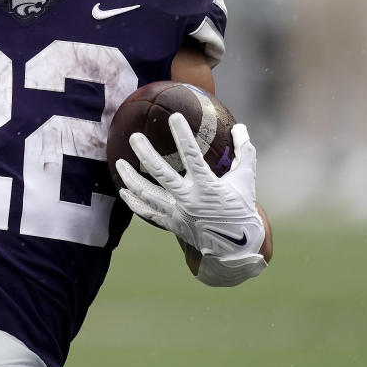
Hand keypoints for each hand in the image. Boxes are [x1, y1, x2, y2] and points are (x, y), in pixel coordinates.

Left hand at [114, 113, 264, 259]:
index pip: (192, 156)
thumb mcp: (246, 180)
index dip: (183, 136)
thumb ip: (244, 151)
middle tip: (134, 137)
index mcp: (208, 187)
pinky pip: (148, 213)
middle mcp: (190, 200)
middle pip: (161, 174)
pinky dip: (134, 202)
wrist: (236, 249)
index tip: (174, 117)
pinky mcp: (172, 224)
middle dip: (145, 153)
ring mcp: (178, 214)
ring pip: (148, 194)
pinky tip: (123, 191)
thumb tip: (240, 125)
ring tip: (119, 163)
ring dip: (131, 178)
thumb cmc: (241, 209)